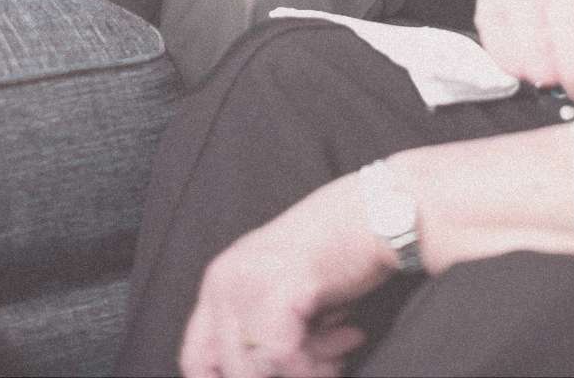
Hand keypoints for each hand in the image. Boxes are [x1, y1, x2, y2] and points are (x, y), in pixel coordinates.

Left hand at [180, 178, 386, 377]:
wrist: (378, 211)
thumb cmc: (339, 251)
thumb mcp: (284, 292)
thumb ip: (262, 332)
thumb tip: (259, 374)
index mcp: (220, 280)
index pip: (195, 359)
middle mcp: (224, 281)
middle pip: (228, 370)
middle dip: (278, 377)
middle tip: (326, 362)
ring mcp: (247, 284)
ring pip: (253, 370)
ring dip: (306, 369)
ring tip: (341, 343)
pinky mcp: (277, 289)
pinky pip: (282, 357)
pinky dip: (316, 364)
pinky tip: (347, 334)